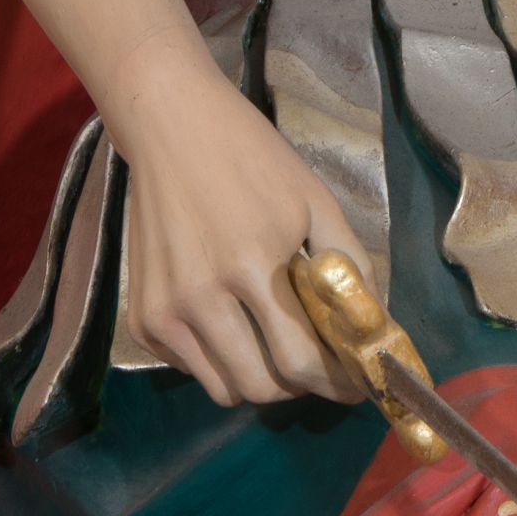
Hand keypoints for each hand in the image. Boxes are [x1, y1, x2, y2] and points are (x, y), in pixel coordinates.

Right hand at [111, 53, 372, 409]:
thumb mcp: (315, 202)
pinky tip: (230, 320)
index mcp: (252, 267)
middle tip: (316, 362)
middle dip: (299, 385)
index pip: (300, 361)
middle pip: (262, 388)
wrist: (169, 127)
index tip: (357, 385)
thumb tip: (374, 327)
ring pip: (224, 388)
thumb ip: (350, 268)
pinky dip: (218, 360)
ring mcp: (164, 311)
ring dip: (258, 378)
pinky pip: (190, 368)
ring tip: (274, 343)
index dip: (337, 382)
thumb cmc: (251, 158)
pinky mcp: (142, 317)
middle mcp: (201, 298)